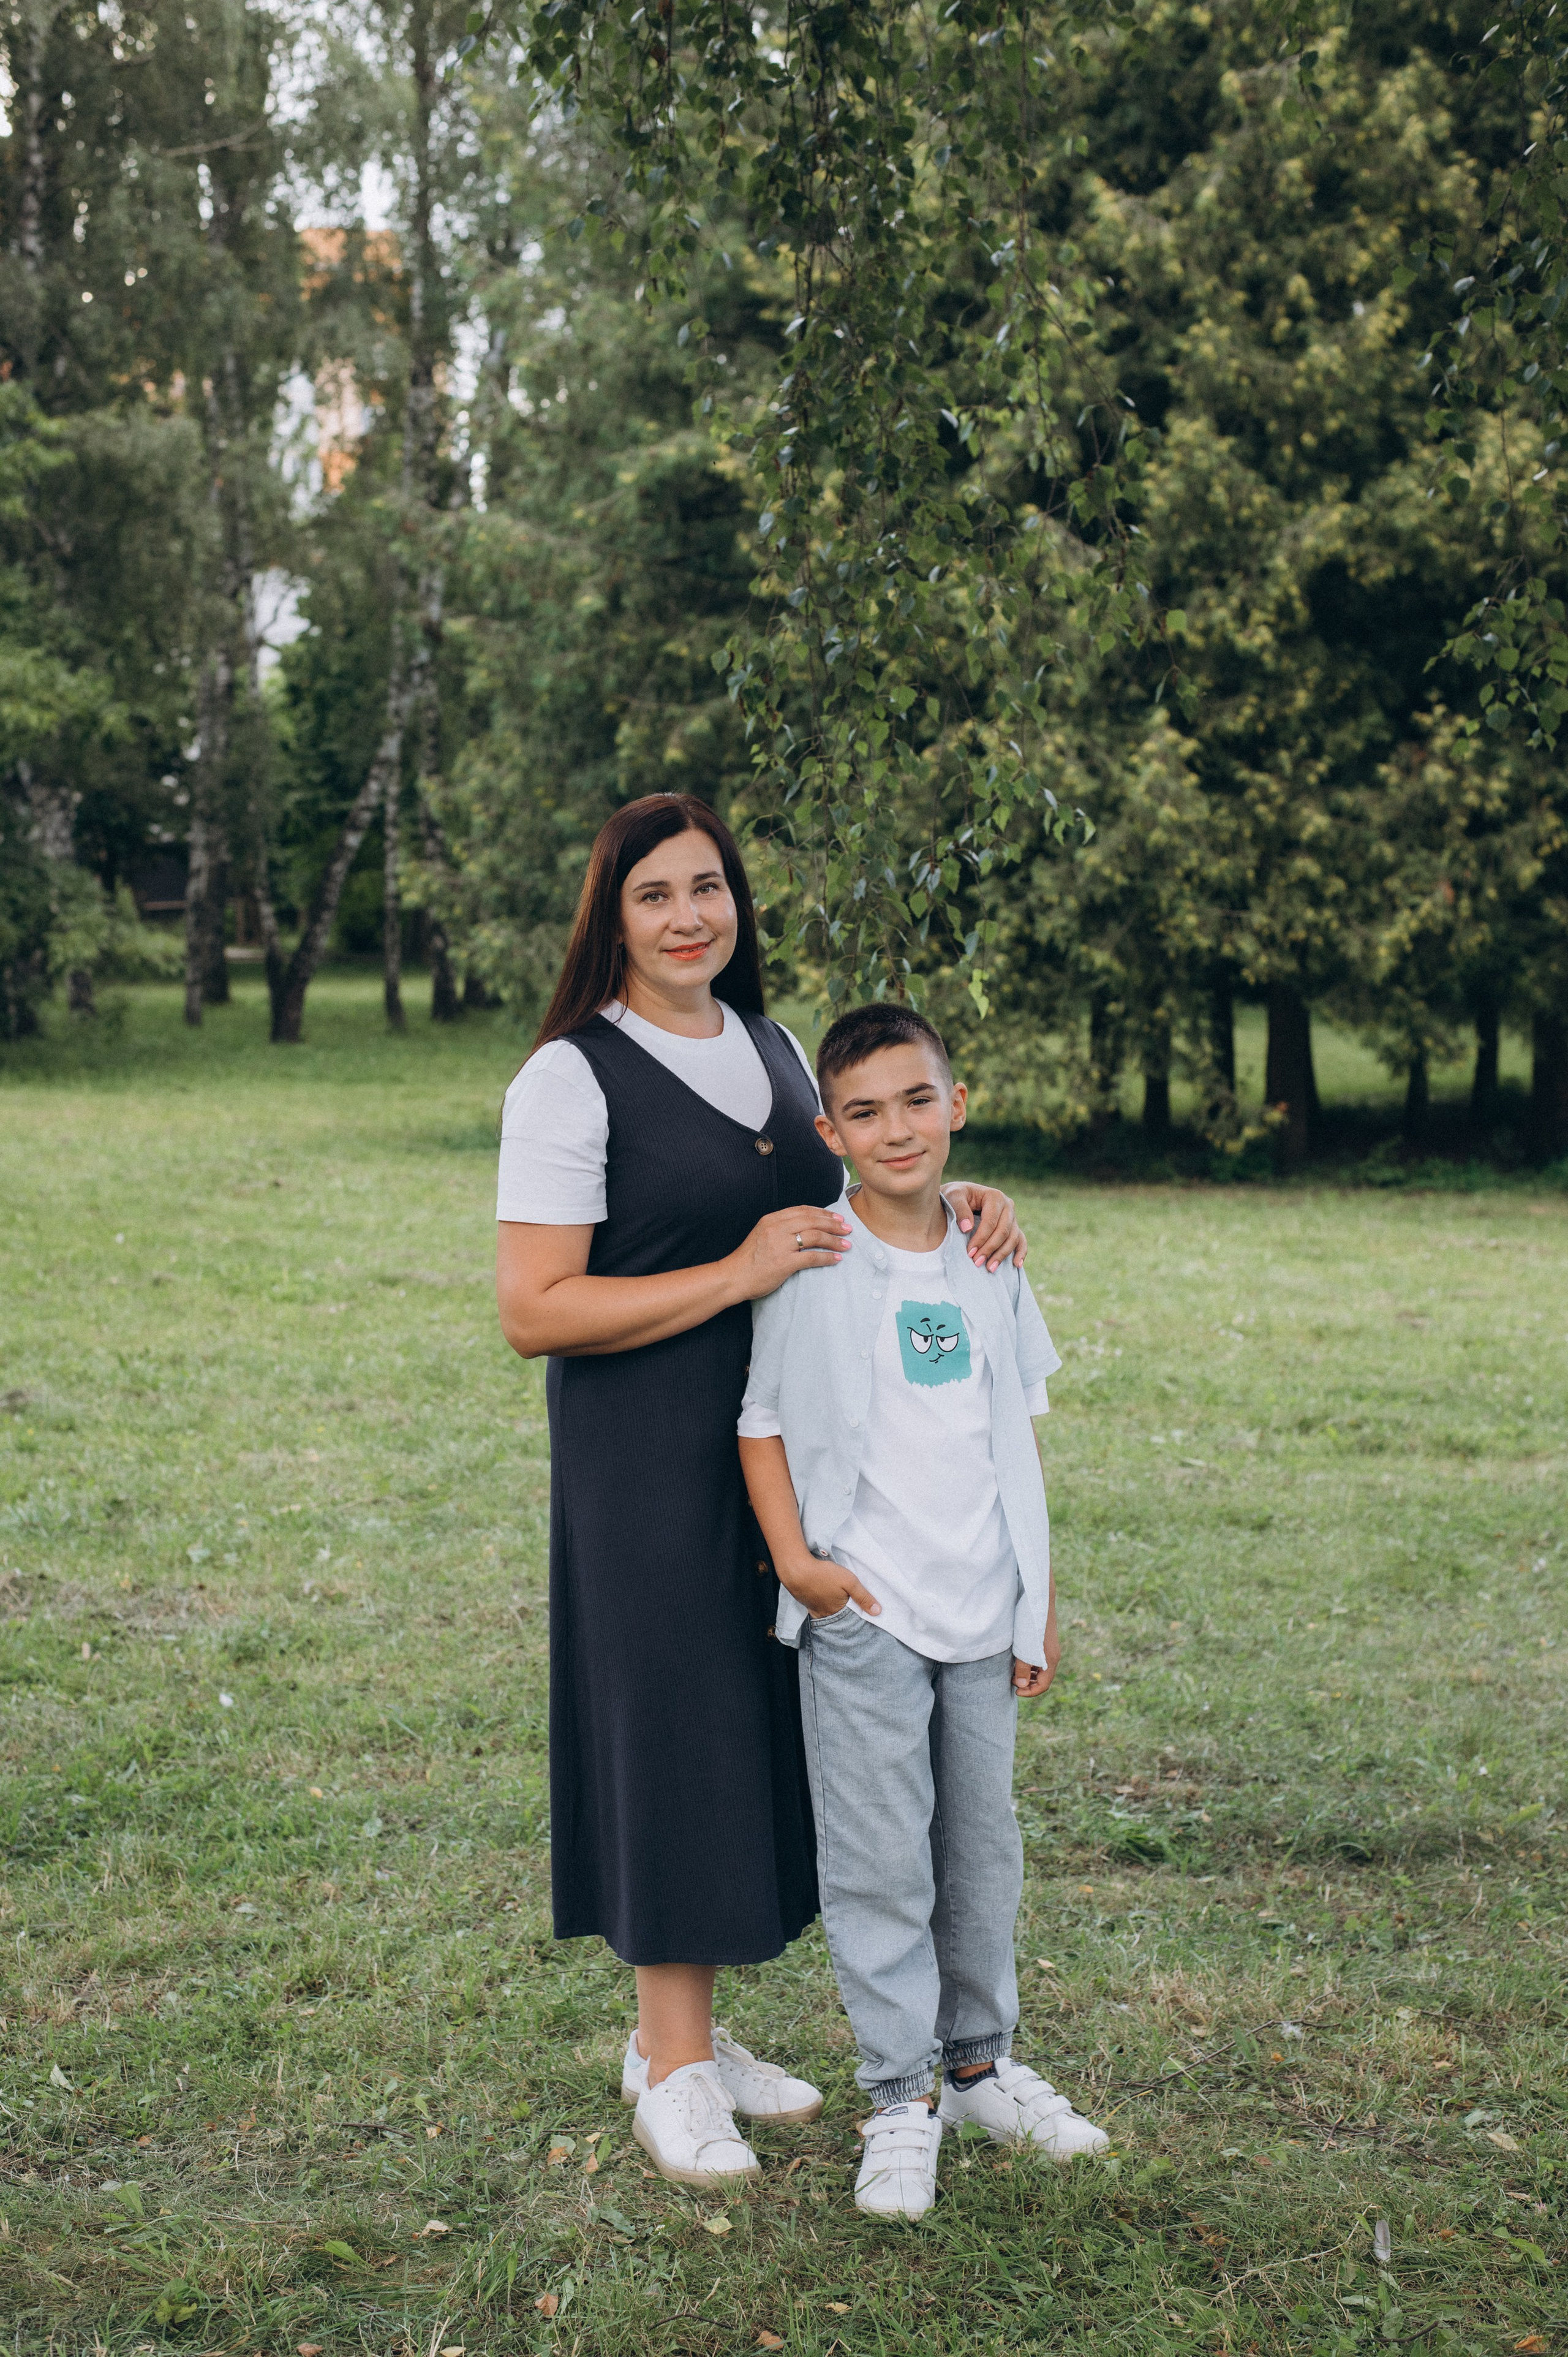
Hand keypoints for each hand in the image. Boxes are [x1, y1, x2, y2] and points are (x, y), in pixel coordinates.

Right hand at [726, 1205, 849, 1301]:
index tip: (836, 1217)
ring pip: (815, 1237)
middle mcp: (776, 1228)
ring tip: (846, 1244)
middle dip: (833, 1224)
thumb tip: (804, 1227)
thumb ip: (780, 1228)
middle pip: (812, 1221)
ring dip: (834, 1240)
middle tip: (847, 1228)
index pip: (803, 1210)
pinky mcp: (784, 1263)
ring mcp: (780, 1245)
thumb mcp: (762, 1234)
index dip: (822, 1213)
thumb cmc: (749, 1259)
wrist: (733, 1277)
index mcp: (771, 1220)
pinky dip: (827, 1257)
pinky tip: (836, 1259)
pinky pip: (812, 1257)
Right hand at [778, 1554, 881, 1620]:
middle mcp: (825, 1615)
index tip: (865, 1611)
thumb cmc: (823, 1574)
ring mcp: (814, 1609)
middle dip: (847, 1614)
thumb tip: (878, 1612)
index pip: (852, 1619)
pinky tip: (825, 1599)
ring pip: (828, 1613)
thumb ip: (863, 1596)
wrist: (796, 1569)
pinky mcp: (806, 1602)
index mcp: (837, 1612)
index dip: (859, 1615)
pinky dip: (823, 1605)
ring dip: (835, 1609)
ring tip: (840, 1602)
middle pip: (840, 1617)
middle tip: (853, 1606)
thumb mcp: (849, 1582)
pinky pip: (818, 1608)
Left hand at [945, 1182, 1026, 1270]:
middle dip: (990, 1249)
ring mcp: (1012, 1217)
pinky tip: (1016, 1265)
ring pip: (1012, 1238)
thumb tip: (967, 1228)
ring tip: (989, 1268)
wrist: (959, 1197)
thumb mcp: (953, 1196)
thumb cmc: (955, 1196)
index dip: (981, 1238)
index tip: (970, 1252)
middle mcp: (1007, 1205)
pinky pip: (1021, 1240)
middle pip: (1003, 1231)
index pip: (991, 1221)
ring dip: (1002, 1254)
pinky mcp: (1013, 1226)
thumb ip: (959, 1209)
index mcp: (995, 1196)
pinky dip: (1021, 1252)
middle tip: (977, 1262)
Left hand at [1014, 1595, 1060, 1696]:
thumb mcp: (1023, 1649)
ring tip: (1013, 1673)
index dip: (1030, 1692)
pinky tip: (1017, 1661)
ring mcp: (1050, 1648)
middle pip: (1043, 1679)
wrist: (1038, 1599)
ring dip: (1029, 1675)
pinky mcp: (1045, 1642)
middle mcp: (1053, 1656)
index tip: (1015, 1691)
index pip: (1043, 1685)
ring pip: (1041, 1670)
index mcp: (1050, 1660)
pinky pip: (1040, 1660)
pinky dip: (1030, 1665)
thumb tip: (1022, 1686)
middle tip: (1012, 1681)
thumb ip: (1022, 1668)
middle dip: (1028, 1684)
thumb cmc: (1029, 1623)